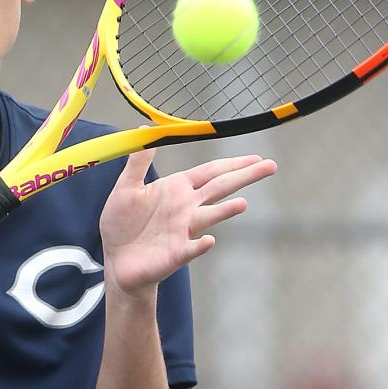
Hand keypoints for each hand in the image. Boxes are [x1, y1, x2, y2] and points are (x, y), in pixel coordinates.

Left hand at [99, 150, 276, 297]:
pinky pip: (191, 248)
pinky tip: (209, 239)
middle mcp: (186, 208)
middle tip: (270, 167)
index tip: (256, 157)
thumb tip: (145, 128)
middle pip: (220, 188)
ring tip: (243, 203)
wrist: (117, 260)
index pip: (210, 172)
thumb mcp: (126, 187)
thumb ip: (138, 161)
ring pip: (210, 216)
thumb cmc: (122, 223)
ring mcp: (184, 231)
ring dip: (226, 210)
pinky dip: (200, 244)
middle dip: (244, 177)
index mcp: (177, 189)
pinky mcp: (177, 253)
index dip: (232, 164)